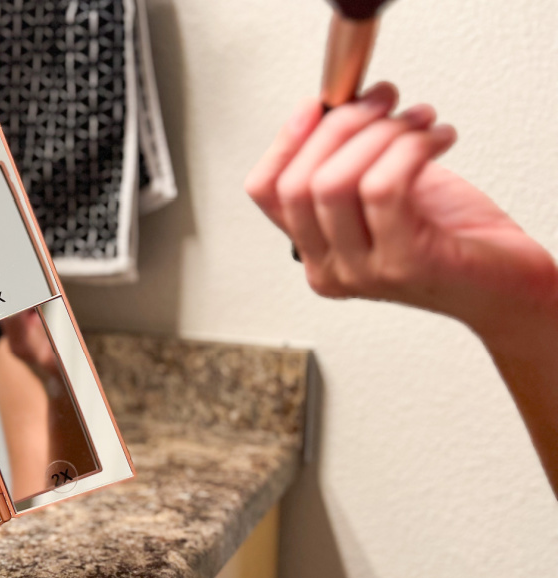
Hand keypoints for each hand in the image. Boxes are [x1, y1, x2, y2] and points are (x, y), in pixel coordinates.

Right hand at [245, 82, 557, 352]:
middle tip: (383, 101)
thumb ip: (350, 163)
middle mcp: (330, 269)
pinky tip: (437, 138)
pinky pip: (384, 188)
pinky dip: (411, 148)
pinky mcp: (404, 264)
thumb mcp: (386, 192)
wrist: (506, 283)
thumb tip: (339, 107)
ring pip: (335, 183)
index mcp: (315, 252)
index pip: (265, 192)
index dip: (285, 139)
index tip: (321, 103)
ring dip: (382, 133)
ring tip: (419, 120)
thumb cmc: (453, 237)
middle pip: (298, 184)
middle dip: (341, 125)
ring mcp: (362, 272)